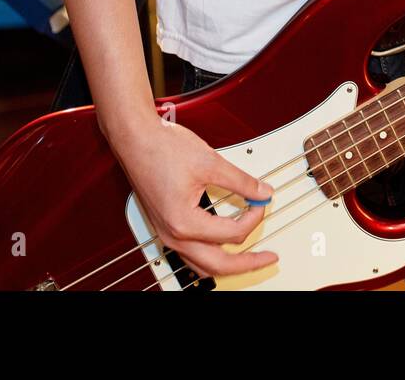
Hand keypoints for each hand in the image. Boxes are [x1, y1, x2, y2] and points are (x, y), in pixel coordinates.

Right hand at [111, 117, 278, 278]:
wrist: (136, 139)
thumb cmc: (162, 148)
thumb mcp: (211, 163)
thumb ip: (241, 182)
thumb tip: (263, 192)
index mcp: (184, 222)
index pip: (232, 233)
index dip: (254, 216)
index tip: (261, 200)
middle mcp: (173, 235)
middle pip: (218, 264)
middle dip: (248, 262)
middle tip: (269, 257)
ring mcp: (167, 234)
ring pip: (202, 265)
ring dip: (229, 264)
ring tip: (250, 259)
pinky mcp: (166, 227)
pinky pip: (191, 254)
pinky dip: (211, 255)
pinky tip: (223, 246)